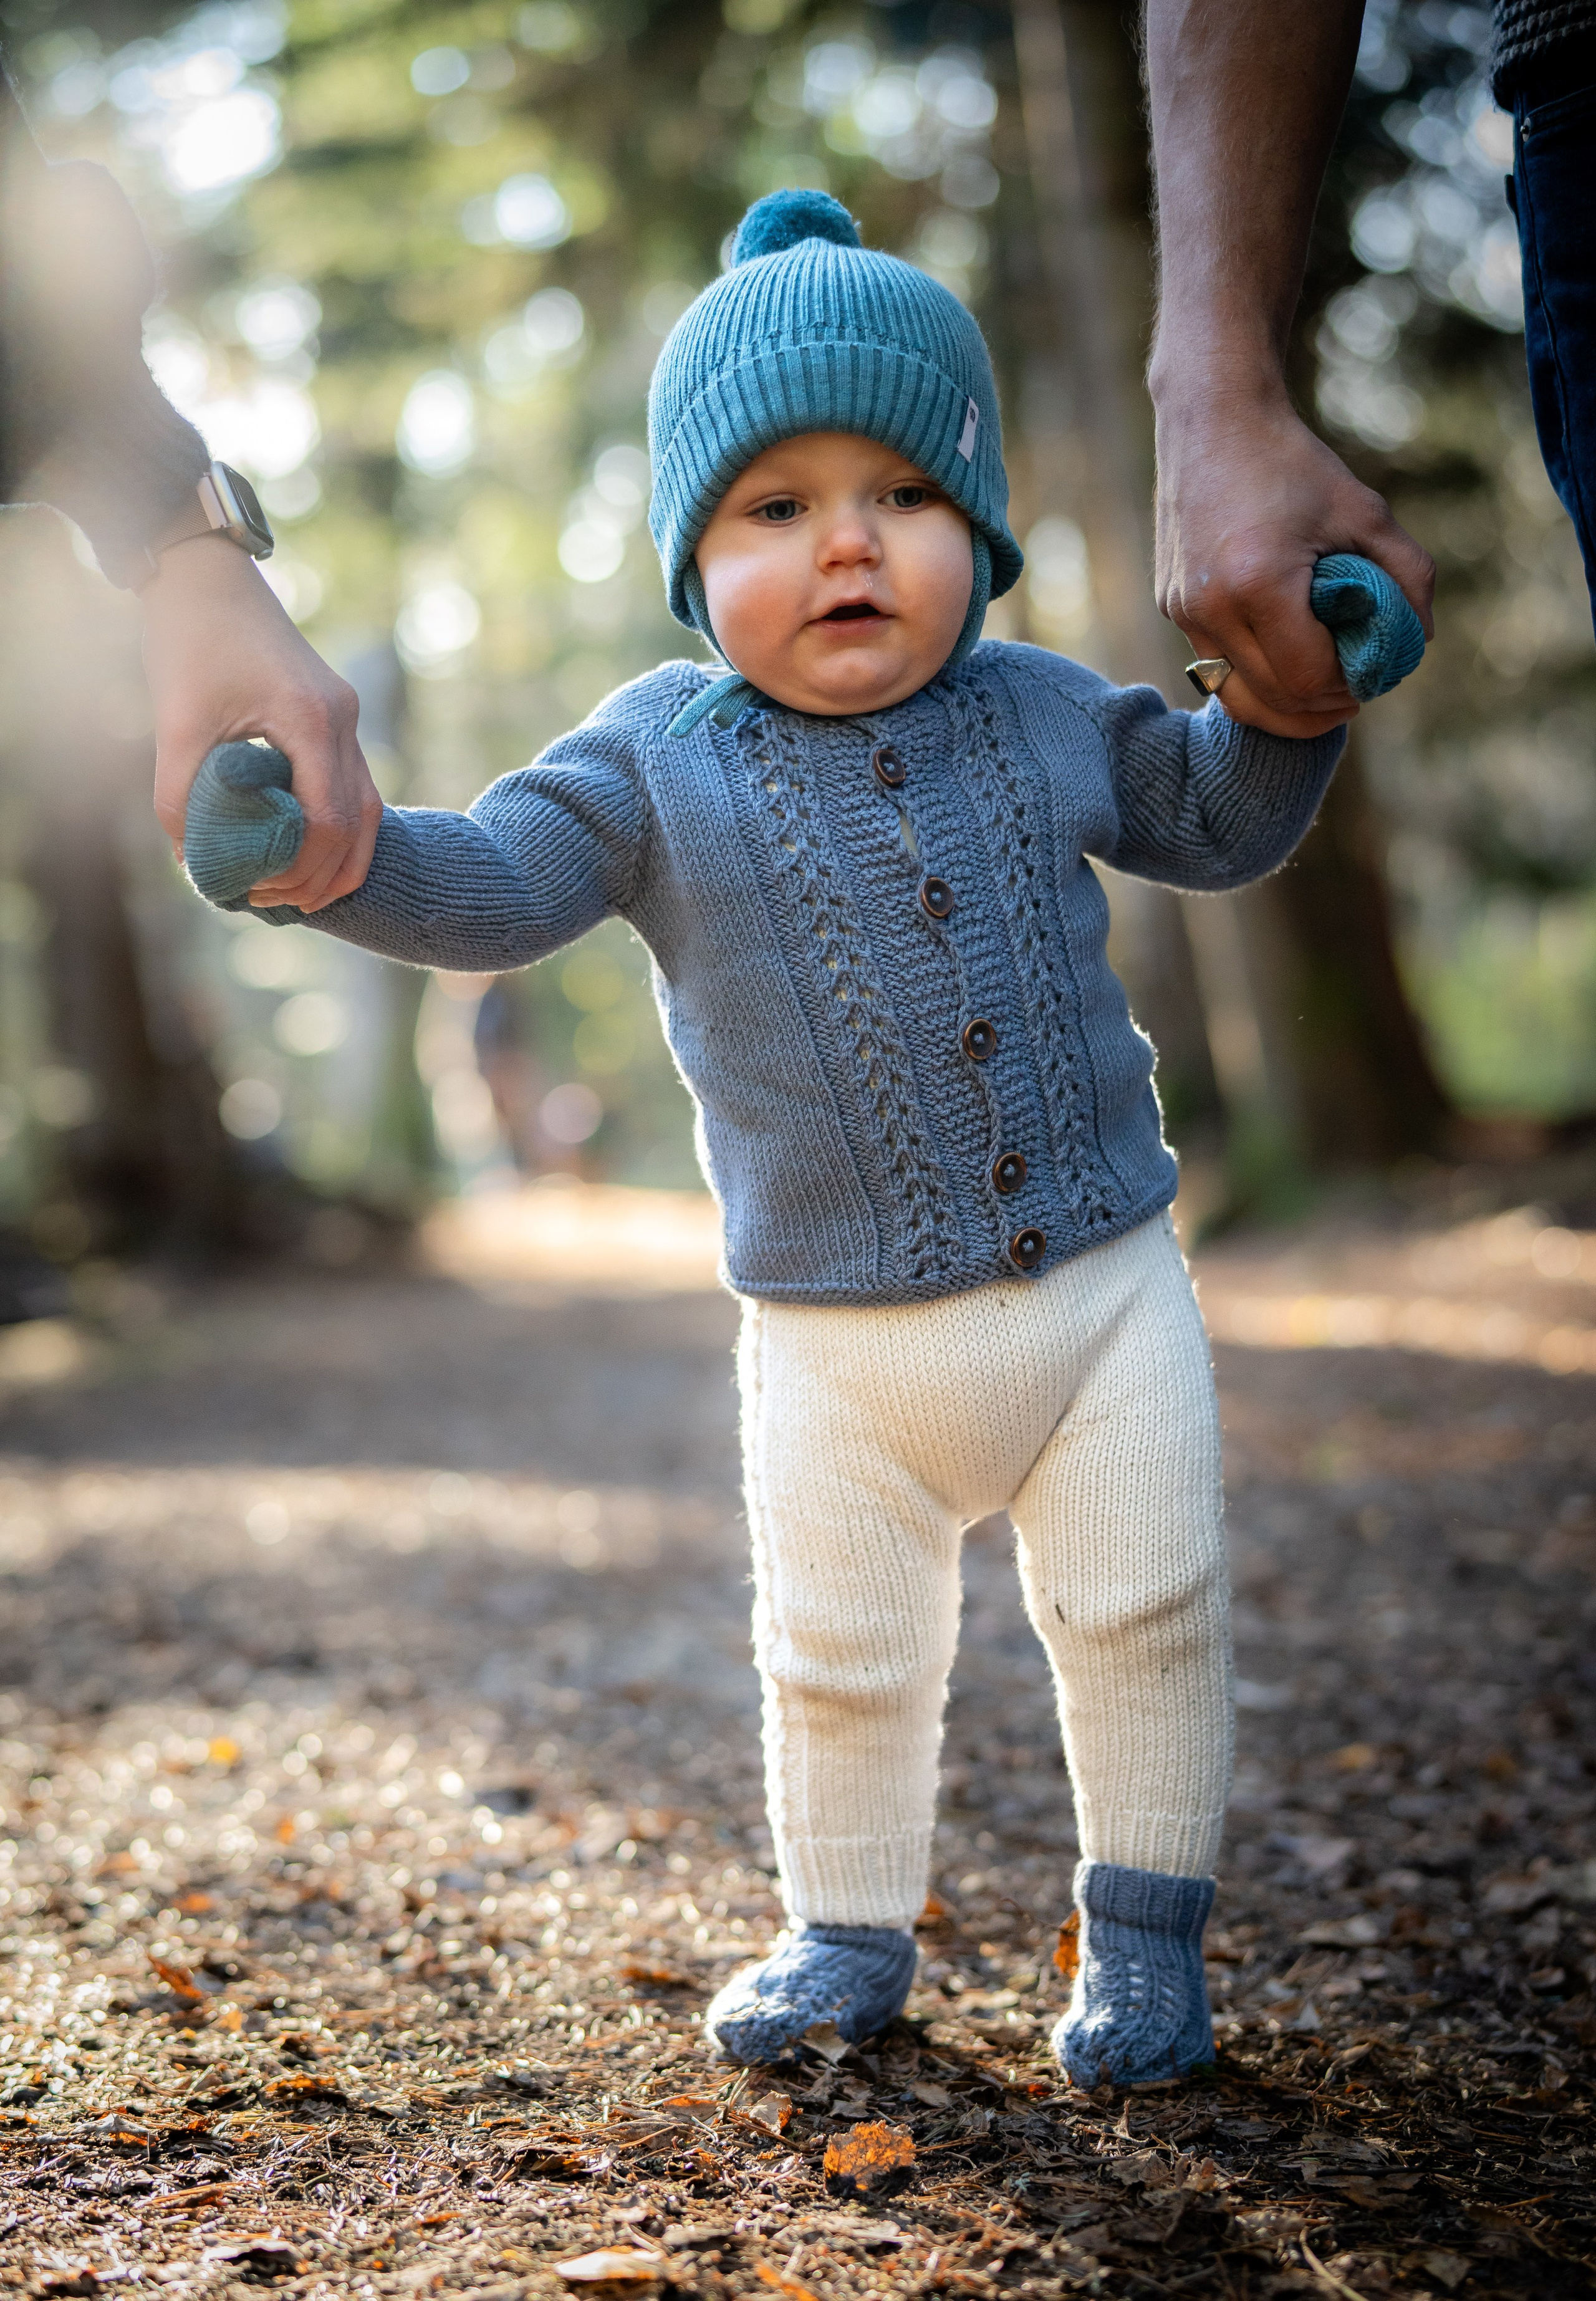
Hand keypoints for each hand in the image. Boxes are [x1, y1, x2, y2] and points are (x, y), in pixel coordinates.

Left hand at [142, 537, 380, 909]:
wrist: (205, 575)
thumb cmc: (188, 639)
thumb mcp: (174, 723)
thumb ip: (179, 796)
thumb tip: (193, 861)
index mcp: (313, 720)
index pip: (329, 823)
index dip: (299, 872)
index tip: (255, 890)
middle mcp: (344, 721)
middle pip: (361, 827)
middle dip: (323, 877)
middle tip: (275, 903)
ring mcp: (347, 718)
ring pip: (369, 812)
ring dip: (339, 859)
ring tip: (297, 891)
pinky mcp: (334, 716)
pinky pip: (352, 788)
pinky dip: (335, 828)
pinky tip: (301, 849)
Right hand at [1153, 384, 1434, 737]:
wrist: (1212, 419)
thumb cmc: (1293, 462)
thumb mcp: (1367, 512)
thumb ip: (1408, 576)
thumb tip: (1419, 639)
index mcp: (1258, 583)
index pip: (1309, 678)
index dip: (1349, 687)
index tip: (1373, 670)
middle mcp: (1210, 608)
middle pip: (1273, 700)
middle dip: (1320, 706)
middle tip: (1353, 687)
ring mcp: (1183, 612)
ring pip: (1236, 698)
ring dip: (1283, 703)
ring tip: (1319, 684)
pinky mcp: (1171, 607)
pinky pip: (1216, 667)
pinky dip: (1255, 674)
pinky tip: (1284, 651)